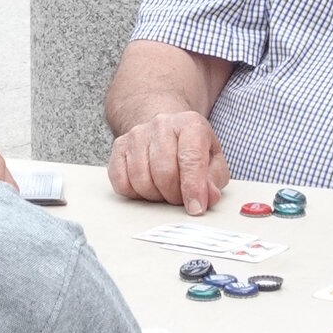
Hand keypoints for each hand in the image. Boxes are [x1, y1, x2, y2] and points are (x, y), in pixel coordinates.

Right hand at [107, 111, 228, 215]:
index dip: (193, 188)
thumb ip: (214, 180)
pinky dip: (135, 194)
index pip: (191, 159)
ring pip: (141, 179)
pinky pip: (121, 182)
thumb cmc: (191, 150)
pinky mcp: (119, 146)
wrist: (166, 131)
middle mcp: (161, 124)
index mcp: (190, 124)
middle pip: (164, 172)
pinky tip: (148, 187)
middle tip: (180, 198)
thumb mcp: (213, 161)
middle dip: (174, 195)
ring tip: (165, 190)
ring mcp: (137, 134)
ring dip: (154, 196)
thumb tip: (209, 197)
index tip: (195, 209)